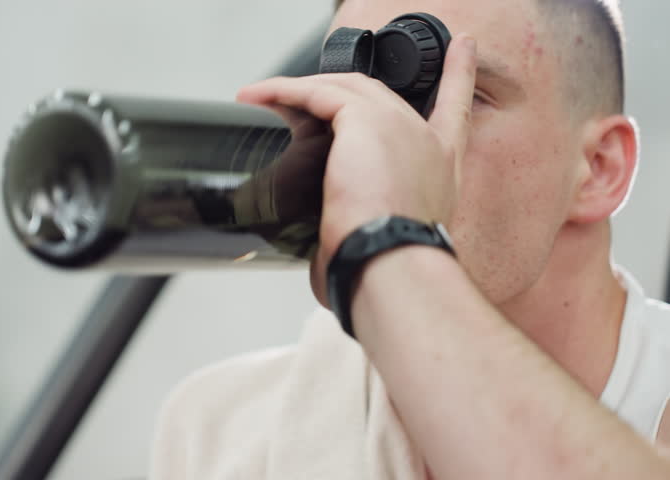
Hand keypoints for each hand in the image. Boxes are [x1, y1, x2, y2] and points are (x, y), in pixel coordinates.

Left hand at [236, 34, 476, 305]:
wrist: (392, 262)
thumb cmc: (390, 264)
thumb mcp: (388, 239)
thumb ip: (370, 225)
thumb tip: (332, 249)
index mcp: (441, 166)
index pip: (454, 108)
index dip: (459, 75)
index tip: (463, 49)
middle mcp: (425, 138)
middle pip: (379, 94)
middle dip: (339, 90)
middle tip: (301, 100)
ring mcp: (398, 125)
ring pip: (345, 89)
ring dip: (301, 91)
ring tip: (263, 97)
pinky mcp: (366, 121)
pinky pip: (317, 93)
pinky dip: (284, 91)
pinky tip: (261, 97)